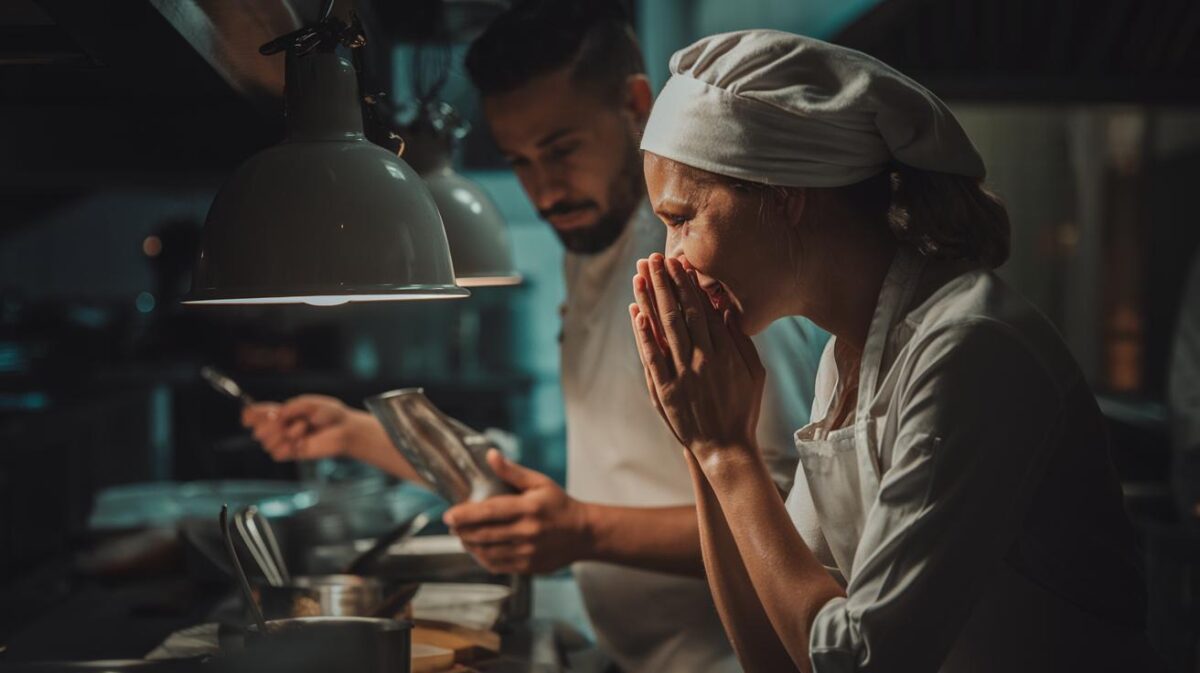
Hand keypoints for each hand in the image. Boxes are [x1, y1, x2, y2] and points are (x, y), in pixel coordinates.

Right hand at [242, 394, 369, 461]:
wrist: (344, 428)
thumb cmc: (329, 414)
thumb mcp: (308, 404)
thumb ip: (290, 408)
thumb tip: (275, 415)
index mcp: (281, 412)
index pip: (256, 415)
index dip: (251, 415)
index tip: (249, 415)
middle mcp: (280, 427)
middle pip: (258, 431)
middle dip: (270, 425)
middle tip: (288, 419)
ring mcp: (286, 441)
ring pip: (267, 443)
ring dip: (285, 433)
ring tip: (304, 427)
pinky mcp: (293, 453)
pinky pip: (278, 453)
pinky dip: (288, 446)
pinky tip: (301, 441)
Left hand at [443, 450, 590, 574]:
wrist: (583, 534)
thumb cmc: (559, 505)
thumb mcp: (540, 483)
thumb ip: (512, 472)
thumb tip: (491, 455)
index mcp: (529, 508)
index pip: (490, 512)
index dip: (466, 514)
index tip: (448, 514)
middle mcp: (528, 532)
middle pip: (485, 534)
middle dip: (462, 530)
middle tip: (451, 524)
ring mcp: (528, 552)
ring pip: (488, 552)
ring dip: (470, 545)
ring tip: (461, 536)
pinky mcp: (528, 567)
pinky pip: (498, 565)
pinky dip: (482, 558)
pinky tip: (477, 550)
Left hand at [629, 253, 764, 462]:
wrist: (726, 448)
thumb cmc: (743, 409)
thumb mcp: (755, 373)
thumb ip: (742, 341)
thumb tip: (728, 311)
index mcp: (725, 352)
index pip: (703, 309)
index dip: (689, 284)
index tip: (680, 263)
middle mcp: (702, 359)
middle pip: (680, 311)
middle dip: (666, 282)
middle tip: (654, 257)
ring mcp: (681, 374)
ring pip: (663, 328)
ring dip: (651, 299)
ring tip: (641, 274)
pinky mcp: (665, 391)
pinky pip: (652, 357)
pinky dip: (643, 334)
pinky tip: (635, 313)